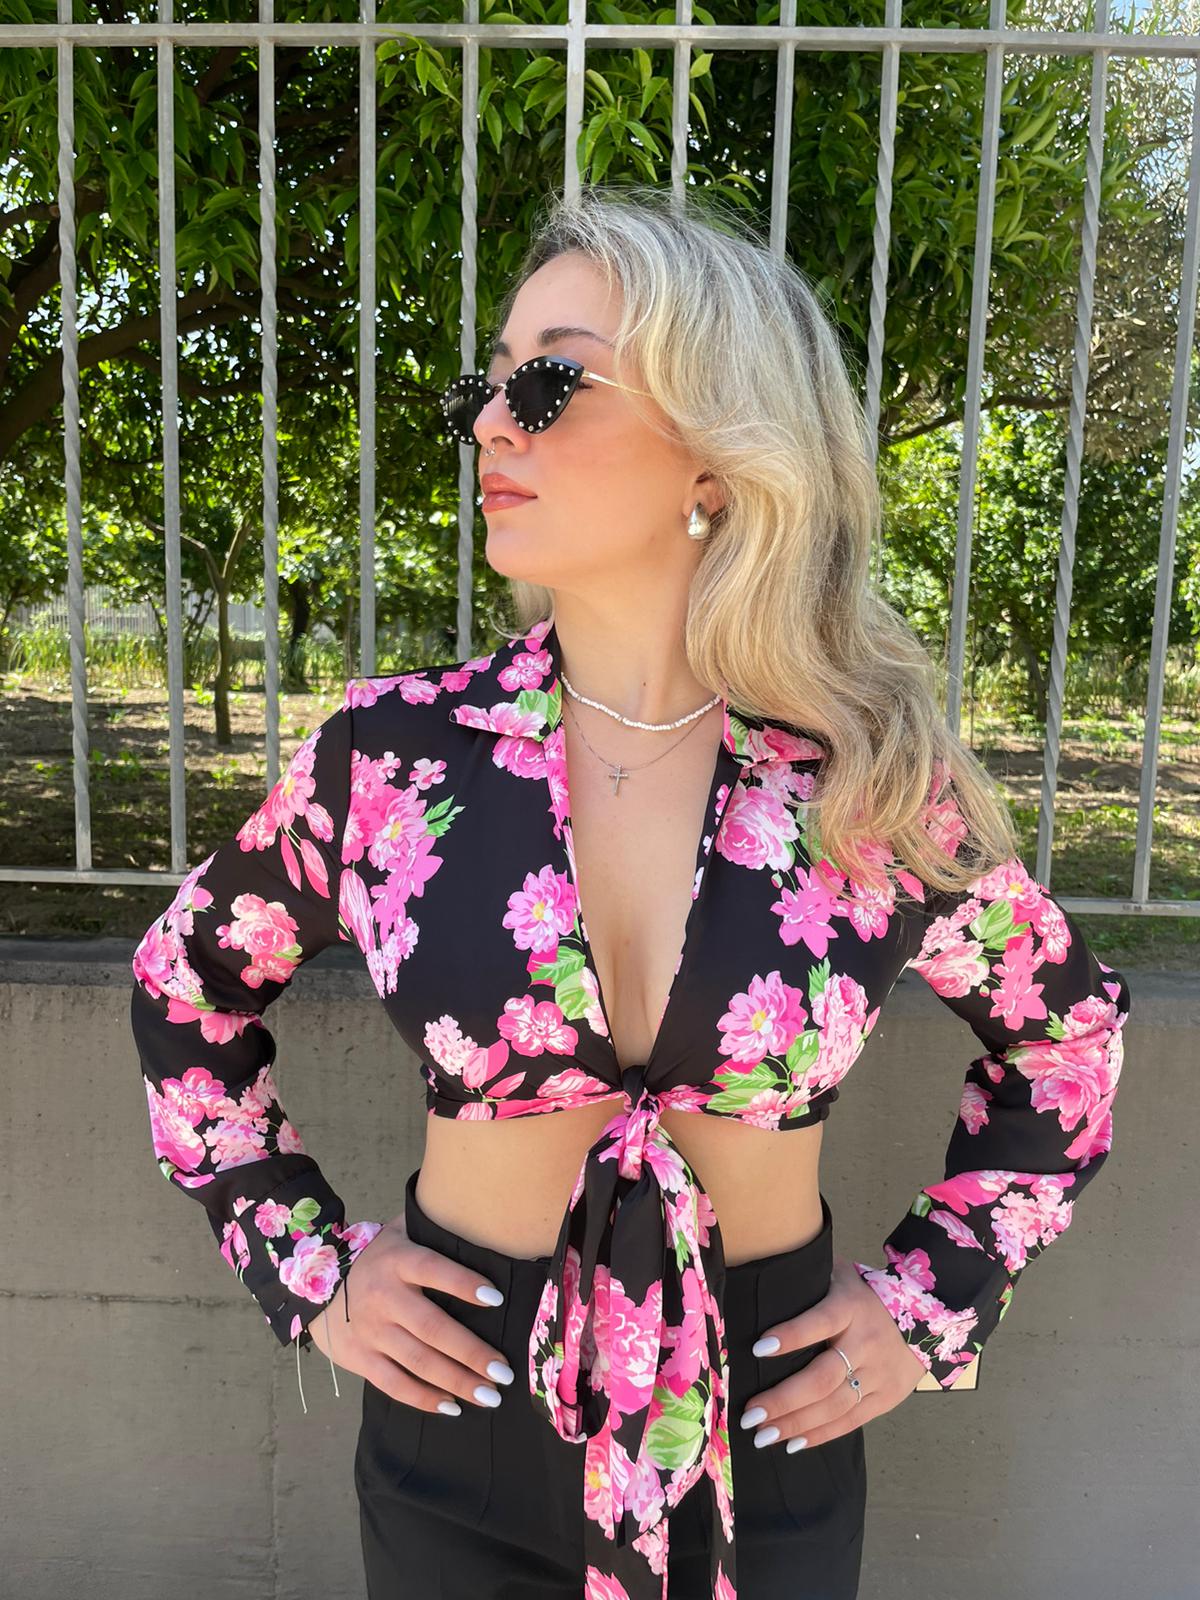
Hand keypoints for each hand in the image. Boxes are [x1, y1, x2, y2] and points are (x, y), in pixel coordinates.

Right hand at [304, 1214, 516, 1415]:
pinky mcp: (359, 1357)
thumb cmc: (381, 1256)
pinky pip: (393, 1383)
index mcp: (399, 1260)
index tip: (497, 1298)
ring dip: (456, 1381)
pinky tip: (452, 1407)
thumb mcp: (403, 1231)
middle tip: (504, 1372)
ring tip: (489, 1396)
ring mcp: (370, 1330)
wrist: (319, 1283)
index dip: (463, 1283)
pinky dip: (423, 1398)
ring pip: (417, 1361)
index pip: (433, 1269)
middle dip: (471, 1353)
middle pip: (432, 1328)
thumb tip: (485, 1224)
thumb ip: (435, 1229)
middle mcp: (384, 1296)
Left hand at [737, 1253, 927, 1450]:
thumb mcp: (839, 1275)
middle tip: (750, 1415)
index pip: (819, 1321)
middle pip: (823, 1377)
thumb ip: (808, 1280)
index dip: (791, 1335)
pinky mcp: (887, 1398)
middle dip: (784, 1399)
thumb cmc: (863, 1295)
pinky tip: (792, 1443)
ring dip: (796, 1423)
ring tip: (762, 1435)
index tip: (759, 1348)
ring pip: (835, 1405)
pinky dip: (820, 1434)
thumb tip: (761, 1278)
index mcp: (850, 1307)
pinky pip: (851, 1421)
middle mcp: (865, 1342)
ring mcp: (879, 1374)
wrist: (926, 1317)